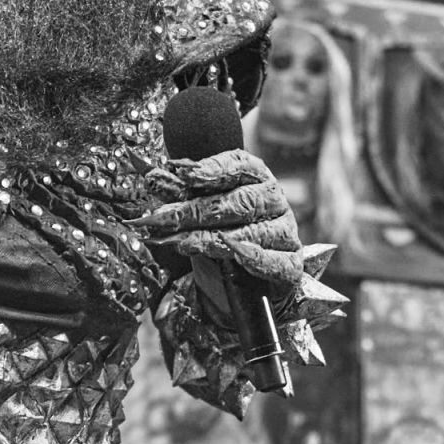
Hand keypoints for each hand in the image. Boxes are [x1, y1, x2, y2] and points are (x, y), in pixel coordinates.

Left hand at [143, 147, 303, 302]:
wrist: (249, 279)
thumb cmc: (224, 232)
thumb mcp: (198, 211)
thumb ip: (180, 194)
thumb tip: (152, 176)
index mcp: (256, 177)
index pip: (238, 165)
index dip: (212, 169)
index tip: (184, 174)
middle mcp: (274, 201)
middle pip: (238, 202)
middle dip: (196, 210)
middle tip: (162, 218)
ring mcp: (285, 232)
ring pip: (252, 232)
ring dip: (212, 238)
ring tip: (181, 242)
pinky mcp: (291, 263)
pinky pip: (277, 261)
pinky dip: (257, 259)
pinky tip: (236, 256)